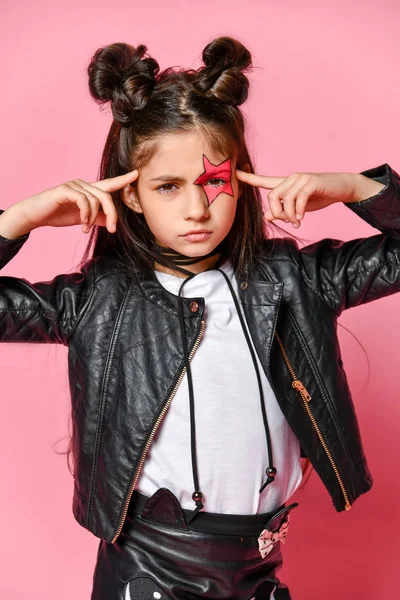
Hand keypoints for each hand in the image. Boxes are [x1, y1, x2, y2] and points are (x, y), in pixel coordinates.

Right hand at [17, 170, 138, 233]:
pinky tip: (82, 223)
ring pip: (96, 200)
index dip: (123, 179)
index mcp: (89, 190)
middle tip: (112, 230)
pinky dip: (86, 214)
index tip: (136, 174)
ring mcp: (74, 185)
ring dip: (93, 218)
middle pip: (107, 195)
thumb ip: (97, 219)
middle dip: (112, 214)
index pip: (109, 184)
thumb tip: (111, 223)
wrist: (35, 215)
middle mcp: (83, 184)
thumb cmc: (58, 214)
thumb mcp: (82, 219)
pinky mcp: (65, 190)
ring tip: (86, 228)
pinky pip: (84, 200)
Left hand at [236, 169, 358, 227]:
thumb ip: (283, 211)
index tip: (235, 173)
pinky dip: (298, 210)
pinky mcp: (311, 183)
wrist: (342, 187)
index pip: (264, 180)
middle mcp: (291, 178)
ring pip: (284, 198)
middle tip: (288, 221)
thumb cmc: (320, 196)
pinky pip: (298, 198)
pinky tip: (301, 217)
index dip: (249, 178)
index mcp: (286, 183)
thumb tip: (267, 216)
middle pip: (272, 195)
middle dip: (277, 212)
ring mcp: (301, 179)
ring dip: (289, 214)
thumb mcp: (298, 207)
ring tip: (297, 221)